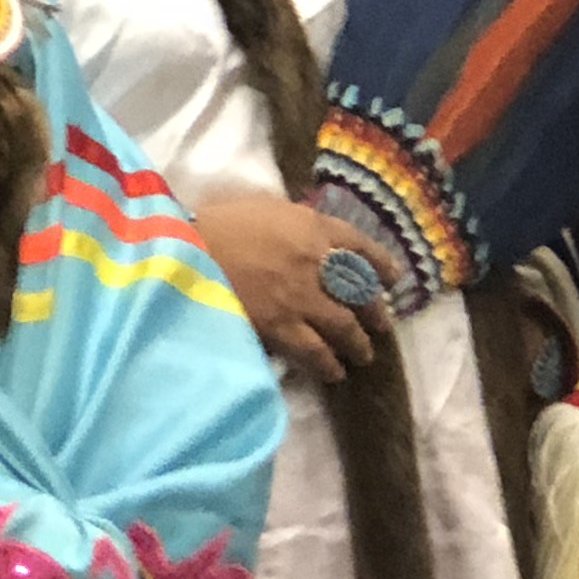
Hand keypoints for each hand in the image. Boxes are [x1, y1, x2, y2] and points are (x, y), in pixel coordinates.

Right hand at [194, 191, 398, 382]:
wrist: (185, 252)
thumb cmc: (216, 224)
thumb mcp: (264, 207)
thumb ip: (294, 223)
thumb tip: (311, 237)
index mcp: (312, 227)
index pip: (360, 245)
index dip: (381, 263)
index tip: (393, 278)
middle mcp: (316, 262)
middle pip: (359, 290)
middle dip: (374, 311)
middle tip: (380, 324)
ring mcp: (301, 297)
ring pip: (344, 327)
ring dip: (357, 343)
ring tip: (362, 355)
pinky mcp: (281, 327)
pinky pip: (315, 351)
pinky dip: (329, 363)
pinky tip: (334, 371)